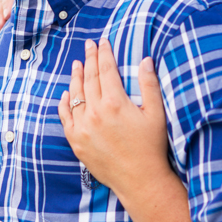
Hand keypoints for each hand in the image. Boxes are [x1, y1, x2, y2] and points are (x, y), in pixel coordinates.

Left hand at [58, 38, 169, 199]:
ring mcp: (83, 128)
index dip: (104, 53)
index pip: (106, 70)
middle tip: (89, 45)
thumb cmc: (152, 147)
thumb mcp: (156, 113)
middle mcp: (96, 113)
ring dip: (76, 77)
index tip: (103, 41)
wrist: (140, 180)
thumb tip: (146, 60)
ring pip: (76, 95)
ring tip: (77, 64)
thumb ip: (149, 84)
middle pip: (89, 78)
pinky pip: (66, 117)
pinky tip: (67, 93)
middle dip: (89, 59)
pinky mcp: (76, 141)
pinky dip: (65, 103)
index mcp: (116, 103)